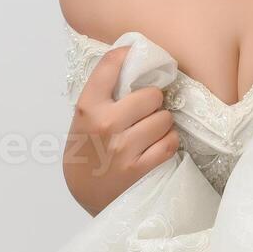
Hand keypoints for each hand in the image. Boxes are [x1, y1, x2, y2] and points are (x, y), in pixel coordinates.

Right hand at [63, 45, 179, 215]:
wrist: (87, 196)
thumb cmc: (87, 154)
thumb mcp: (83, 122)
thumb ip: (102, 98)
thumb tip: (130, 62)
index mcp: (88, 108)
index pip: (110, 66)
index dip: (129, 55)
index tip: (137, 55)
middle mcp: (106, 124)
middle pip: (151, 95)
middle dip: (153, 102)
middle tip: (147, 110)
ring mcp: (123, 147)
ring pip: (164, 119)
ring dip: (162, 124)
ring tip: (150, 131)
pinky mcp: (140, 168)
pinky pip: (170, 143)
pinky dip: (168, 143)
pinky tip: (157, 146)